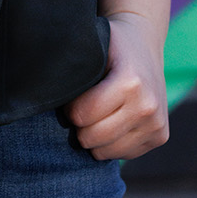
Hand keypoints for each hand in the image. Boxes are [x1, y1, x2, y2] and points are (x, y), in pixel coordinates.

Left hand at [65, 11, 167, 160]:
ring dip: (95, 136)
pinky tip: (114, 120)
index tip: (73, 95)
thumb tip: (36, 93)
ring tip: (98, 113)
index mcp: (130, 82)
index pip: (82, 115)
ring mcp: (157, 124)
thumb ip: (71, 71)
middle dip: (80, 125)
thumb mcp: (90, 48)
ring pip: (105, 151)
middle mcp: (148, 106)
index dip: (69, 107)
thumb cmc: (108, 45)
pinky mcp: (161, 136)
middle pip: (92, 137)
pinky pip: (122, 154)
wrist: (143, 42)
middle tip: (83, 106)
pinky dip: (111, 142)